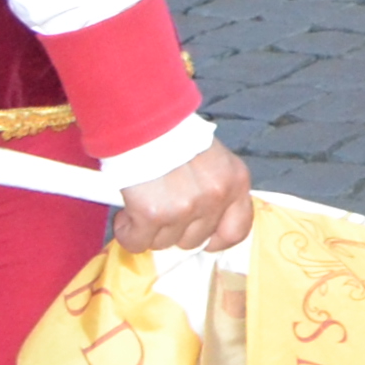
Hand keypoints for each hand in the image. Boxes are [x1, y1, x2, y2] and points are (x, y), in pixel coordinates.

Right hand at [114, 143, 253, 254]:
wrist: (144, 122)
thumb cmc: (174, 138)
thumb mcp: (213, 161)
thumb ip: (214, 190)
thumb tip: (203, 224)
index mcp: (236, 182)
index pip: (237, 231)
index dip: (216, 239)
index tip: (201, 237)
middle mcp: (215, 197)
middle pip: (194, 240)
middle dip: (175, 230)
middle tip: (162, 207)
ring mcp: (186, 208)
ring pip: (164, 243)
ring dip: (150, 229)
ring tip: (145, 202)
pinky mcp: (153, 215)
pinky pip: (137, 242)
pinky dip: (128, 231)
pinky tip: (128, 212)